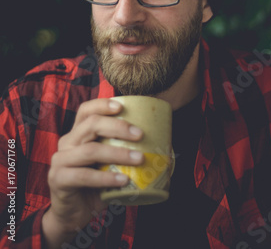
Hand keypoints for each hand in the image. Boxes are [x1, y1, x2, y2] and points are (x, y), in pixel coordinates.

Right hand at [42, 98, 143, 247]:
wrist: (72, 215)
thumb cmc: (94, 185)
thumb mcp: (107, 164)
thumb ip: (121, 152)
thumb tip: (161, 148)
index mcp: (77, 134)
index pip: (85, 110)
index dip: (102, 104)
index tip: (122, 106)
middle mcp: (67, 142)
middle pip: (90, 125)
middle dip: (118, 127)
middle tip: (140, 134)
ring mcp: (60, 161)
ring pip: (90, 150)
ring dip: (118, 153)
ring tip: (139, 159)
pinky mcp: (59, 180)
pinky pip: (84, 176)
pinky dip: (106, 177)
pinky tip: (123, 180)